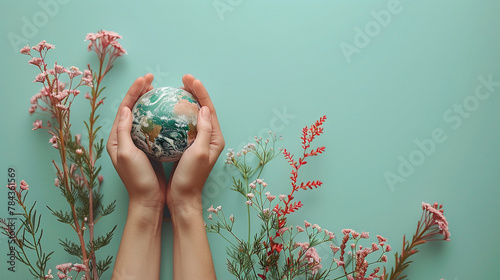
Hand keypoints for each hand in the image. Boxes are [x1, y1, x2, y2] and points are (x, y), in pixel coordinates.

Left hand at [106, 73, 166, 210]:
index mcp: (116, 138)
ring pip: (144, 116)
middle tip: (152, 80)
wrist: (149, 199)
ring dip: (150, 102)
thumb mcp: (126, 153)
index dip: (134, 92)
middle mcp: (125, 138)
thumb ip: (123, 131)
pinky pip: (154, 127)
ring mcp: (138, 143)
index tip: (145, 79)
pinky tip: (169, 112)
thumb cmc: (137, 179)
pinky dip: (160, 116)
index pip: (125, 108)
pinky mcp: (150, 148)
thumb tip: (126, 108)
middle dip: (141, 92)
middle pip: (133, 109)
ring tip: (159, 90)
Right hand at [166, 74, 224, 213]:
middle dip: (194, 92)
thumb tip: (205, 108)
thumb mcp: (199, 153)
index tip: (190, 79)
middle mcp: (209, 138)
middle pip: (202, 109)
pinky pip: (182, 124)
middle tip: (183, 79)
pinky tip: (166, 109)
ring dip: (186, 100)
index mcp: (215, 138)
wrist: (181, 198)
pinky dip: (176, 114)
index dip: (201, 92)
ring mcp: (198, 142)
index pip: (209, 109)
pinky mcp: (186, 146)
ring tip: (176, 88)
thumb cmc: (190, 178)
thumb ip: (205, 131)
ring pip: (192, 115)